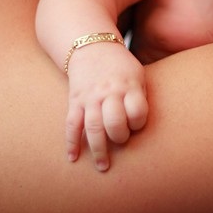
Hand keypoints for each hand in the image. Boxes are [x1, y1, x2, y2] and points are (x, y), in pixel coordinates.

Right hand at [65, 43, 146, 171]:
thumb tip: (140, 127)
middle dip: (119, 137)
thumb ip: (140, 98)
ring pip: (92, 127)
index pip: (137, 111)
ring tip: (103, 166)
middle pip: (114, 122)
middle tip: (121, 142)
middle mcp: (109, 92)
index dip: (139, 123)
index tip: (136, 124)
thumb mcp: (137, 74)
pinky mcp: (75, 101)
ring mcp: (90, 98)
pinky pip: (72, 124)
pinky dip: (71, 142)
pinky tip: (73, 158)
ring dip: (97, 149)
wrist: (91, 45)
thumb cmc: (120, 65)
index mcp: (128, 85)